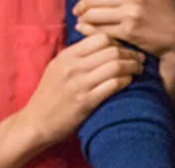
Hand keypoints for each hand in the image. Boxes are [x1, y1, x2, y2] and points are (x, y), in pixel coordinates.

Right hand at [19, 33, 143, 144]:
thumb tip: (99, 48)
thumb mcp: (56, 69)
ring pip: (115, 66)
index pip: (100, 38)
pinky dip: (125, 81)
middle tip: (139, 60)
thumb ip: (75, 57)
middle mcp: (73, 66)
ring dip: (132, 67)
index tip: (124, 50)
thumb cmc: (49, 97)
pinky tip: (130, 83)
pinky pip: (113, 85)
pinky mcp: (86, 102)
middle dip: (129, 54)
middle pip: (111, 50)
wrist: (36, 123)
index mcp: (66, 56)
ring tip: (139, 70)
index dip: (117, 42)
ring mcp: (79, 84)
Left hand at [72, 0, 174, 60]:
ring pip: (95, 14)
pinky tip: (85, 30)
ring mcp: (130, 14)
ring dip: (84, 18)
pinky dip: (90, 30)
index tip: (84, 1)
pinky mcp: (130, 32)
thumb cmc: (167, 14)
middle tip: (77, 11)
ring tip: (81, 21)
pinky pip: (102, 30)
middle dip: (82, 6)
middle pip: (95, 0)